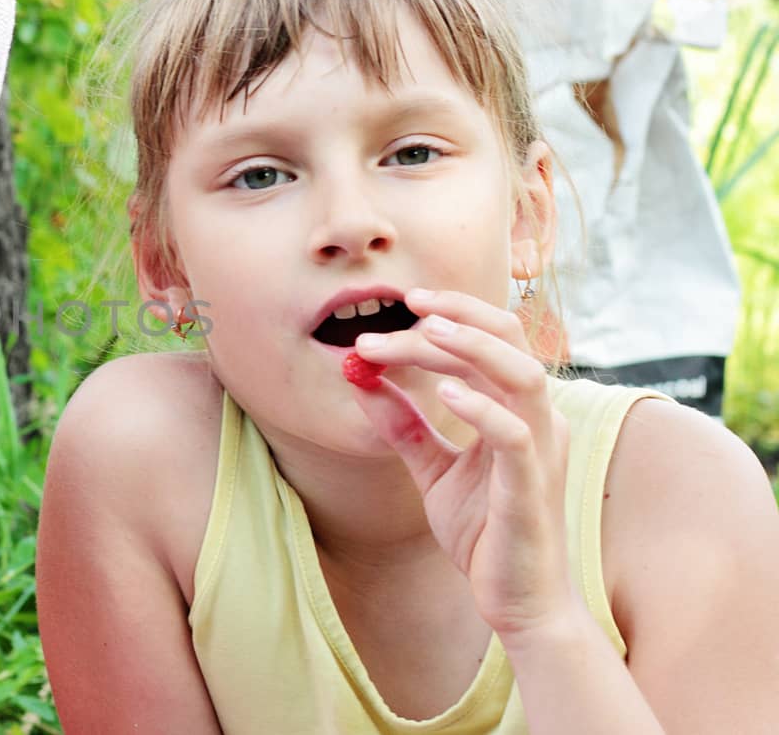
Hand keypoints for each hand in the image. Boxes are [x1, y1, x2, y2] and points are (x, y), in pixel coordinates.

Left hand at [349, 288, 578, 638]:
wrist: (516, 600)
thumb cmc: (484, 532)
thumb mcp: (433, 470)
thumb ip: (403, 426)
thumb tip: (361, 379)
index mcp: (518, 409)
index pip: (490, 341)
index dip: (449, 315)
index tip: (401, 303)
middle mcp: (538, 419)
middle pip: (510, 341)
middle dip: (458, 314)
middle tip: (406, 302)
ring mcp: (541, 451)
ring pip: (521, 375)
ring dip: (470, 347)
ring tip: (426, 330)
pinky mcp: (531, 488)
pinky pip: (516, 435)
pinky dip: (482, 408)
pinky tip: (444, 395)